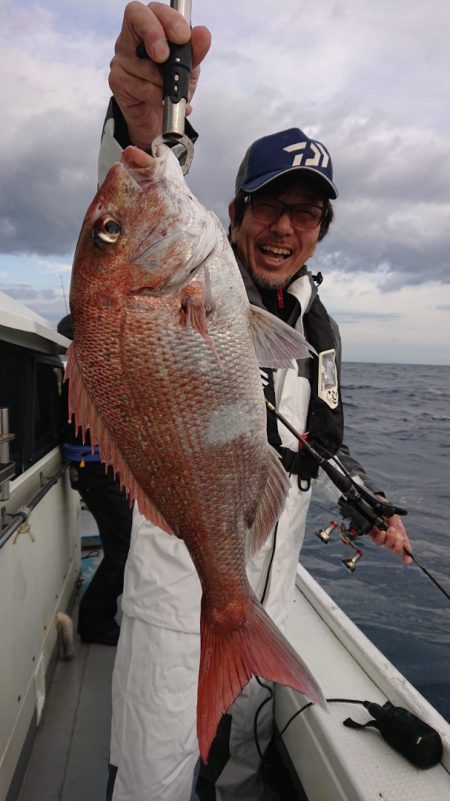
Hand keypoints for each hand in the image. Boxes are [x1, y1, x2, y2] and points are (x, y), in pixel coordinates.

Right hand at [109, 2, 210, 150]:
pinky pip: (138, 83)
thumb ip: (196, 51)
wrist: (159, 120)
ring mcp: (122, 57)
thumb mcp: (190, 68)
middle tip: (164, 56)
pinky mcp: (116, 79)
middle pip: (135, 15)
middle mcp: (133, 37)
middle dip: (154, 34)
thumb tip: (202, 34)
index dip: (168, 19)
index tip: (182, 37)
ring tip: (169, 91)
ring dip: (162, 80)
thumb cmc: (170, 86)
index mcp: (152, 27)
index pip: (154, 9)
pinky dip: (155, 95)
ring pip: (141, 59)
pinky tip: (160, 100)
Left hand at [369, 497, 412, 563]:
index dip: (406, 555)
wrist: (375, 502)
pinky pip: (377, 541)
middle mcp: (391, 538)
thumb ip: (397, 525)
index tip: (407, 560)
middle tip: (398, 538)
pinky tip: (382, 533)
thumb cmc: (386, 509)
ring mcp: (382, 537)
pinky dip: (381, 538)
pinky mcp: (373, 535)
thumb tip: (398, 532)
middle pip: (396, 549)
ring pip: (387, 545)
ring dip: (390, 540)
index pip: (404, 547)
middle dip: (398, 546)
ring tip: (390, 530)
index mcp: (399, 534)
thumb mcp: (395, 516)